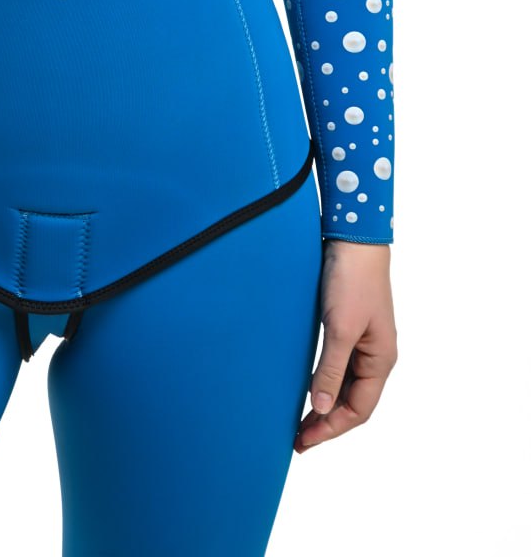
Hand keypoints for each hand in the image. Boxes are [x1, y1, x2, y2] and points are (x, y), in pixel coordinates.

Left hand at [294, 239, 397, 452]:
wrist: (352, 237)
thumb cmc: (351, 280)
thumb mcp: (341, 329)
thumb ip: (331, 370)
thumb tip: (323, 410)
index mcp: (381, 359)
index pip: (359, 409)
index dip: (332, 429)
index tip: (304, 441)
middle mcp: (375, 354)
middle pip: (353, 401)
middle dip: (327, 423)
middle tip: (297, 439)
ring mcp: (362, 341)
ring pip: (345, 385)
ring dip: (325, 405)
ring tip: (299, 422)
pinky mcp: (348, 326)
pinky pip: (338, 365)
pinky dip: (323, 381)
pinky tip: (307, 387)